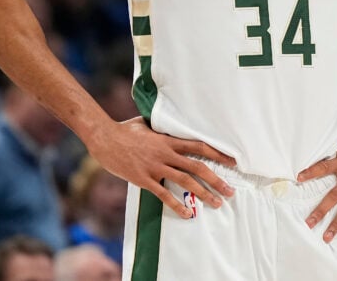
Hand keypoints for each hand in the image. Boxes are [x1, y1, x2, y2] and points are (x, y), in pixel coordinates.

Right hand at [88, 117, 236, 218]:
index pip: (199, 146)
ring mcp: (155, 167)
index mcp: (168, 140)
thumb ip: (160, 127)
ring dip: (204, 193)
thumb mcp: (147, 123)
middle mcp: (166, 153)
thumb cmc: (124, 129)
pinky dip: (177, 205)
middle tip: (230, 191)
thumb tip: (168, 122)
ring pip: (186, 181)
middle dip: (217, 179)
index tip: (232, 162)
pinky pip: (164, 194)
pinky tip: (188, 214)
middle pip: (197, 167)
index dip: (217, 154)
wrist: (104, 137)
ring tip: (217, 203)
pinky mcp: (143, 179)